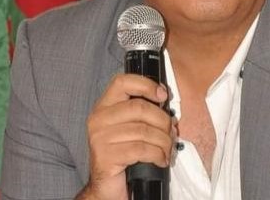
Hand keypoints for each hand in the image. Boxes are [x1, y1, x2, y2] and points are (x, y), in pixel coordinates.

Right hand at [77, 74, 172, 199]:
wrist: (107, 187)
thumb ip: (143, 112)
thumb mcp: (131, 127)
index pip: (122, 82)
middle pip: (139, 108)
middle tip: (171, 132)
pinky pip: (141, 149)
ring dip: (164, 141)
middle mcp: (98, 119)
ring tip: (167, 149)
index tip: (163, 95)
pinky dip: (157, 155)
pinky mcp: (105, 157)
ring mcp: (100, 138)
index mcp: (104, 106)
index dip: (146, 84)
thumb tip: (167, 104)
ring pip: (144, 131)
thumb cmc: (124, 154)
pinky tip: (160, 160)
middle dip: (162, 120)